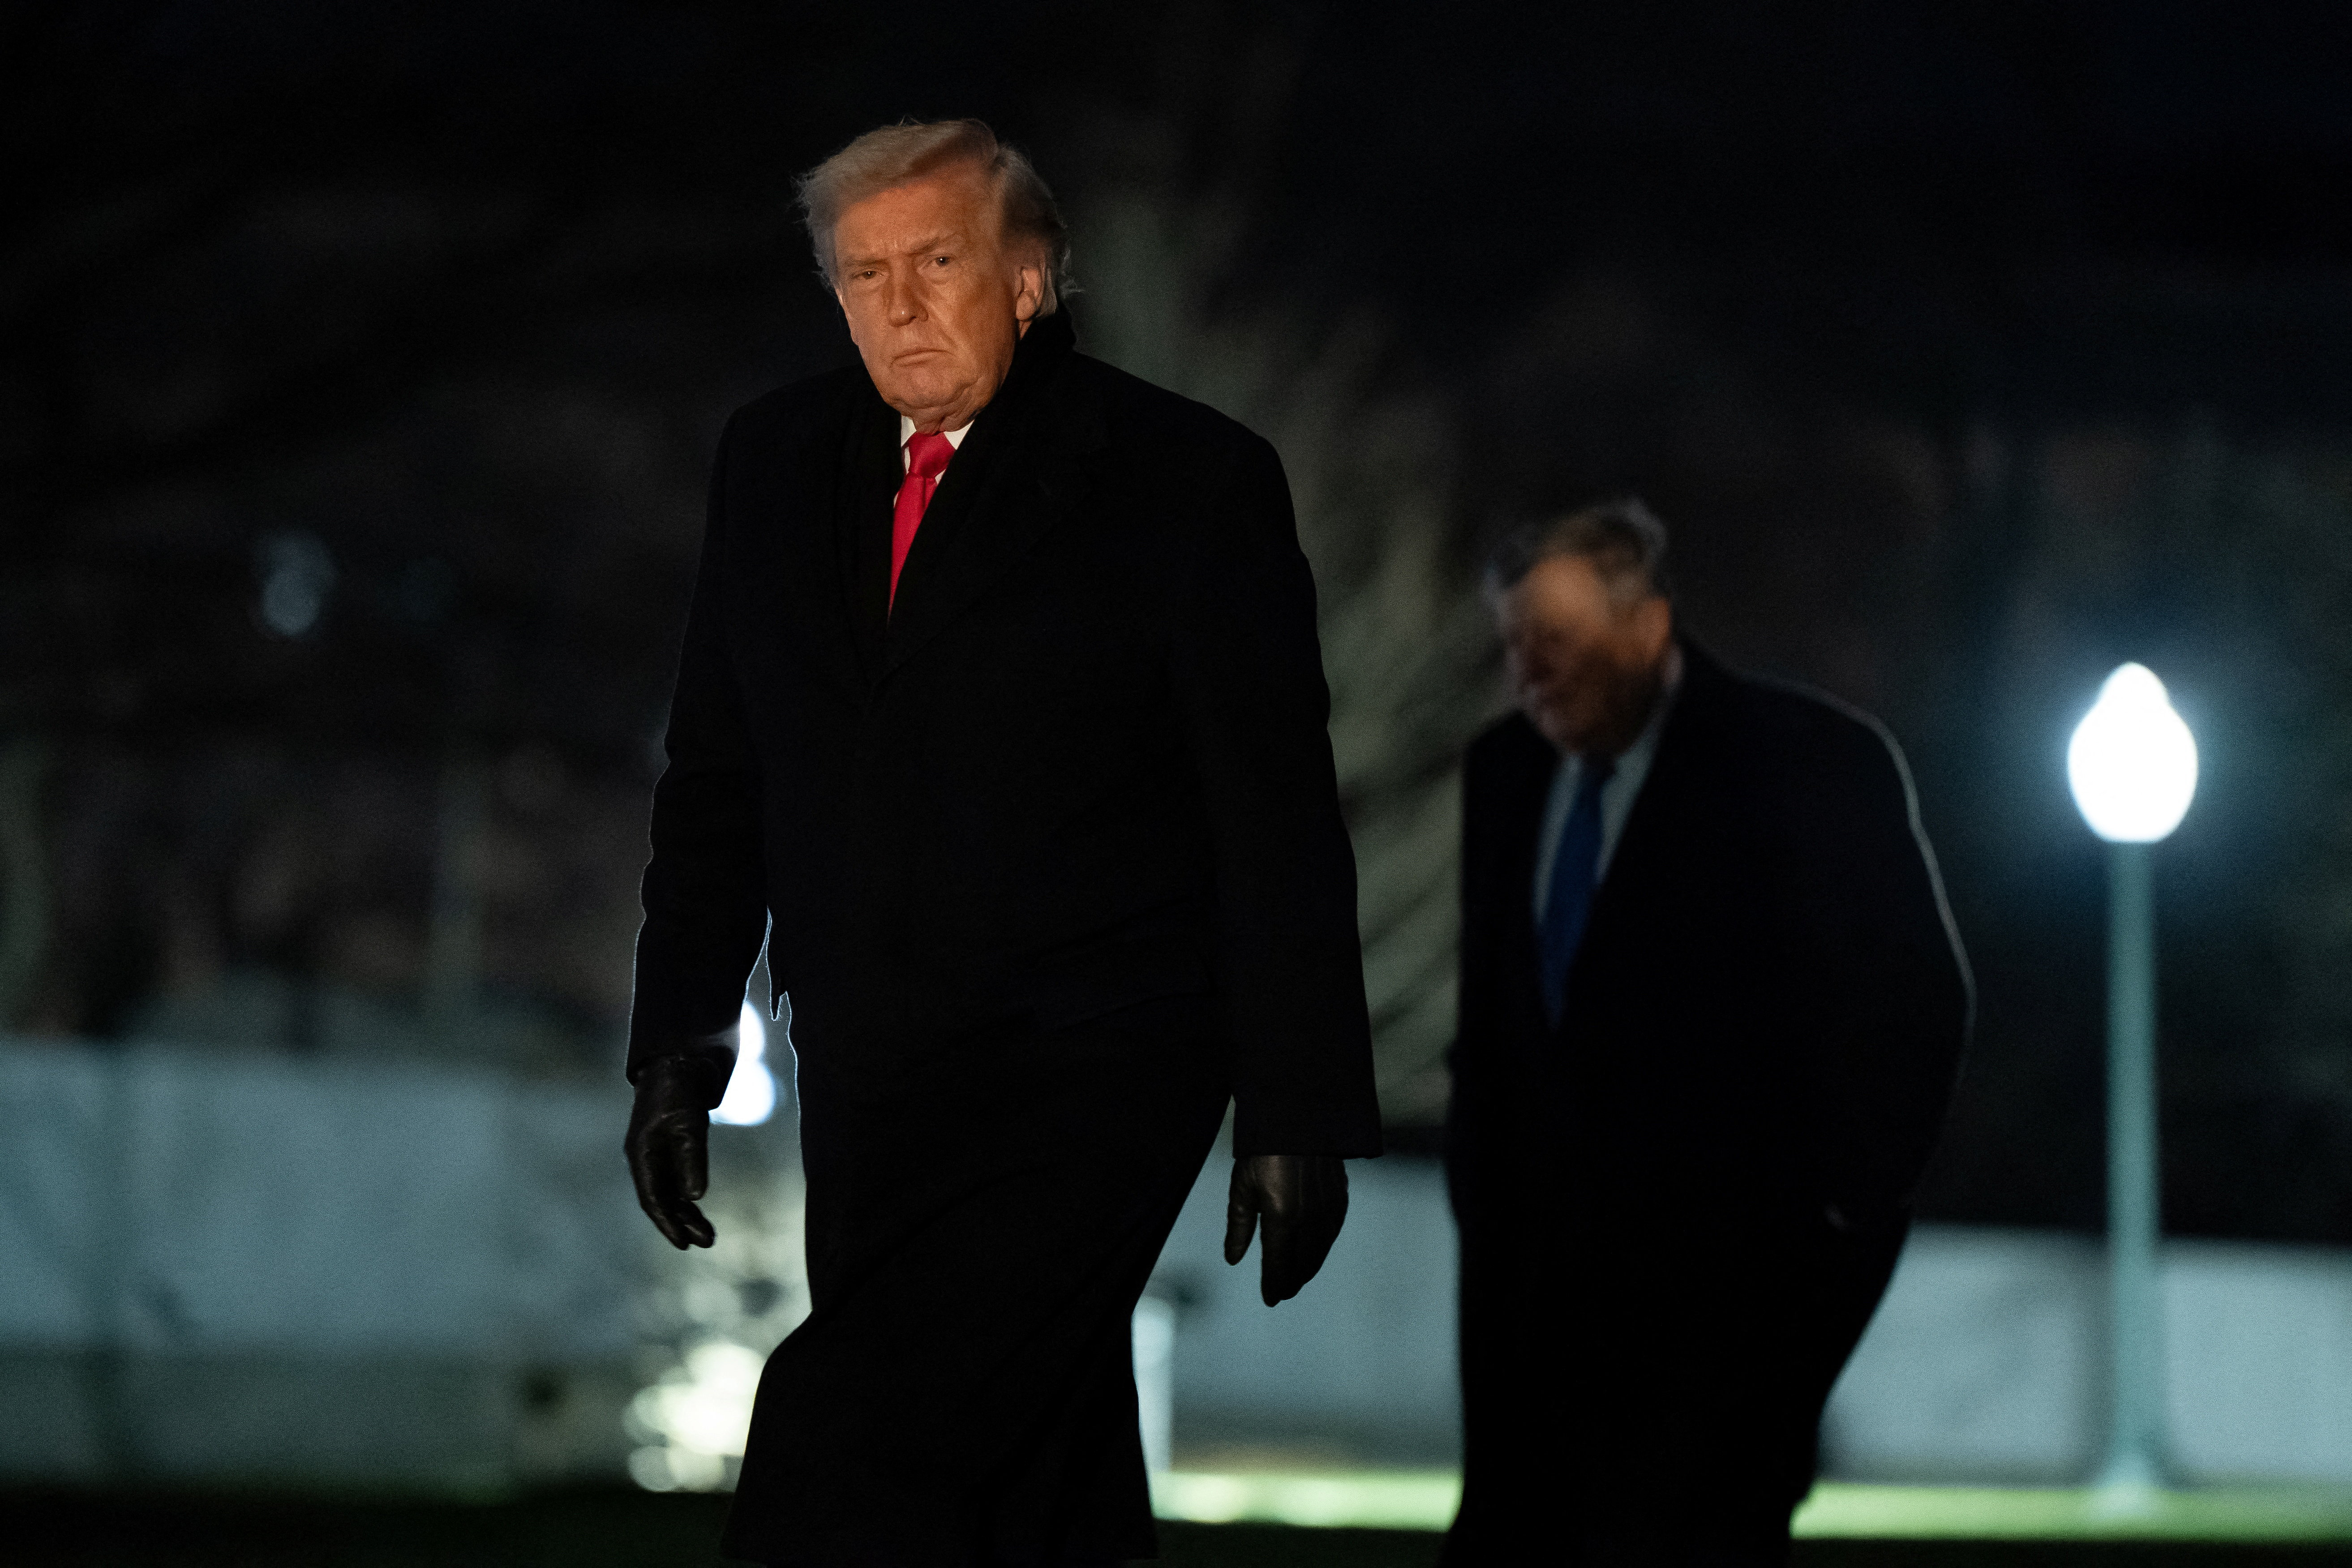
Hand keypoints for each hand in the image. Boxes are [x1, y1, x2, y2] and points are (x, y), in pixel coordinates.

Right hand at [625, 1055, 720, 1248]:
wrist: (676, 1065)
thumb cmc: (679, 1092)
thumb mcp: (689, 1125)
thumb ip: (691, 1160)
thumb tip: (694, 1198)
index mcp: (642, 1154)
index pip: (653, 1198)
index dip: (668, 1223)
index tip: (683, 1244)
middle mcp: (644, 1159)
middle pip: (661, 1201)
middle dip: (682, 1223)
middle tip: (706, 1242)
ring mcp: (654, 1156)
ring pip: (669, 1194)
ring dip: (687, 1214)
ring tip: (709, 1235)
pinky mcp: (666, 1152)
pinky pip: (675, 1182)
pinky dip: (687, 1197)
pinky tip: (699, 1211)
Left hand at [1223, 1154, 1347, 1305]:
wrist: (1298, 1118)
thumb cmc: (1262, 1150)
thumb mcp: (1242, 1187)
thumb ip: (1240, 1226)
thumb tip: (1233, 1259)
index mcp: (1282, 1218)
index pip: (1278, 1265)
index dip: (1273, 1285)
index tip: (1269, 1299)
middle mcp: (1309, 1219)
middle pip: (1302, 1264)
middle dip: (1291, 1282)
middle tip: (1282, 1292)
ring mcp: (1328, 1210)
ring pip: (1320, 1252)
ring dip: (1308, 1269)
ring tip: (1296, 1278)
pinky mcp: (1340, 1199)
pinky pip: (1331, 1234)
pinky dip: (1321, 1249)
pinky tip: (1314, 1251)